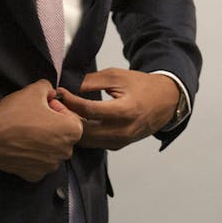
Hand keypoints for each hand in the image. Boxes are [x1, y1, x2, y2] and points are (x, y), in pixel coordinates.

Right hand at [0, 80, 82, 181]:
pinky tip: (21, 146)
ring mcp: (50, 166)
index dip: (56, 109)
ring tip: (26, 132)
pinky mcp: (35, 175)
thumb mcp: (33, 90)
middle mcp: (65, 152)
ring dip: (42, 142)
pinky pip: (38, 164)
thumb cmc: (15, 114)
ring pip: (51, 151)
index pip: (70, 117)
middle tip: (33, 118)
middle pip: (62, 136)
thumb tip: (51, 92)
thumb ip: (48, 87)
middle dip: (51, 126)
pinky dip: (32, 156)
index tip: (43, 107)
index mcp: (72, 131)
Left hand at [56, 69, 178, 149]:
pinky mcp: (118, 146)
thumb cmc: (141, 86)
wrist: (165, 102)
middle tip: (56, 105)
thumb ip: (92, 81)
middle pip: (84, 130)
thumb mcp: (118, 76)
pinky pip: (94, 144)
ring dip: (73, 128)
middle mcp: (123, 130)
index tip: (59, 92)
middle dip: (67, 118)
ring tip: (64, 113)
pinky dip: (83, 134)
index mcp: (125, 110)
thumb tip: (69, 86)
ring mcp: (121, 141)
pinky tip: (77, 121)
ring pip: (86, 141)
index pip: (89, 110)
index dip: (70, 101)